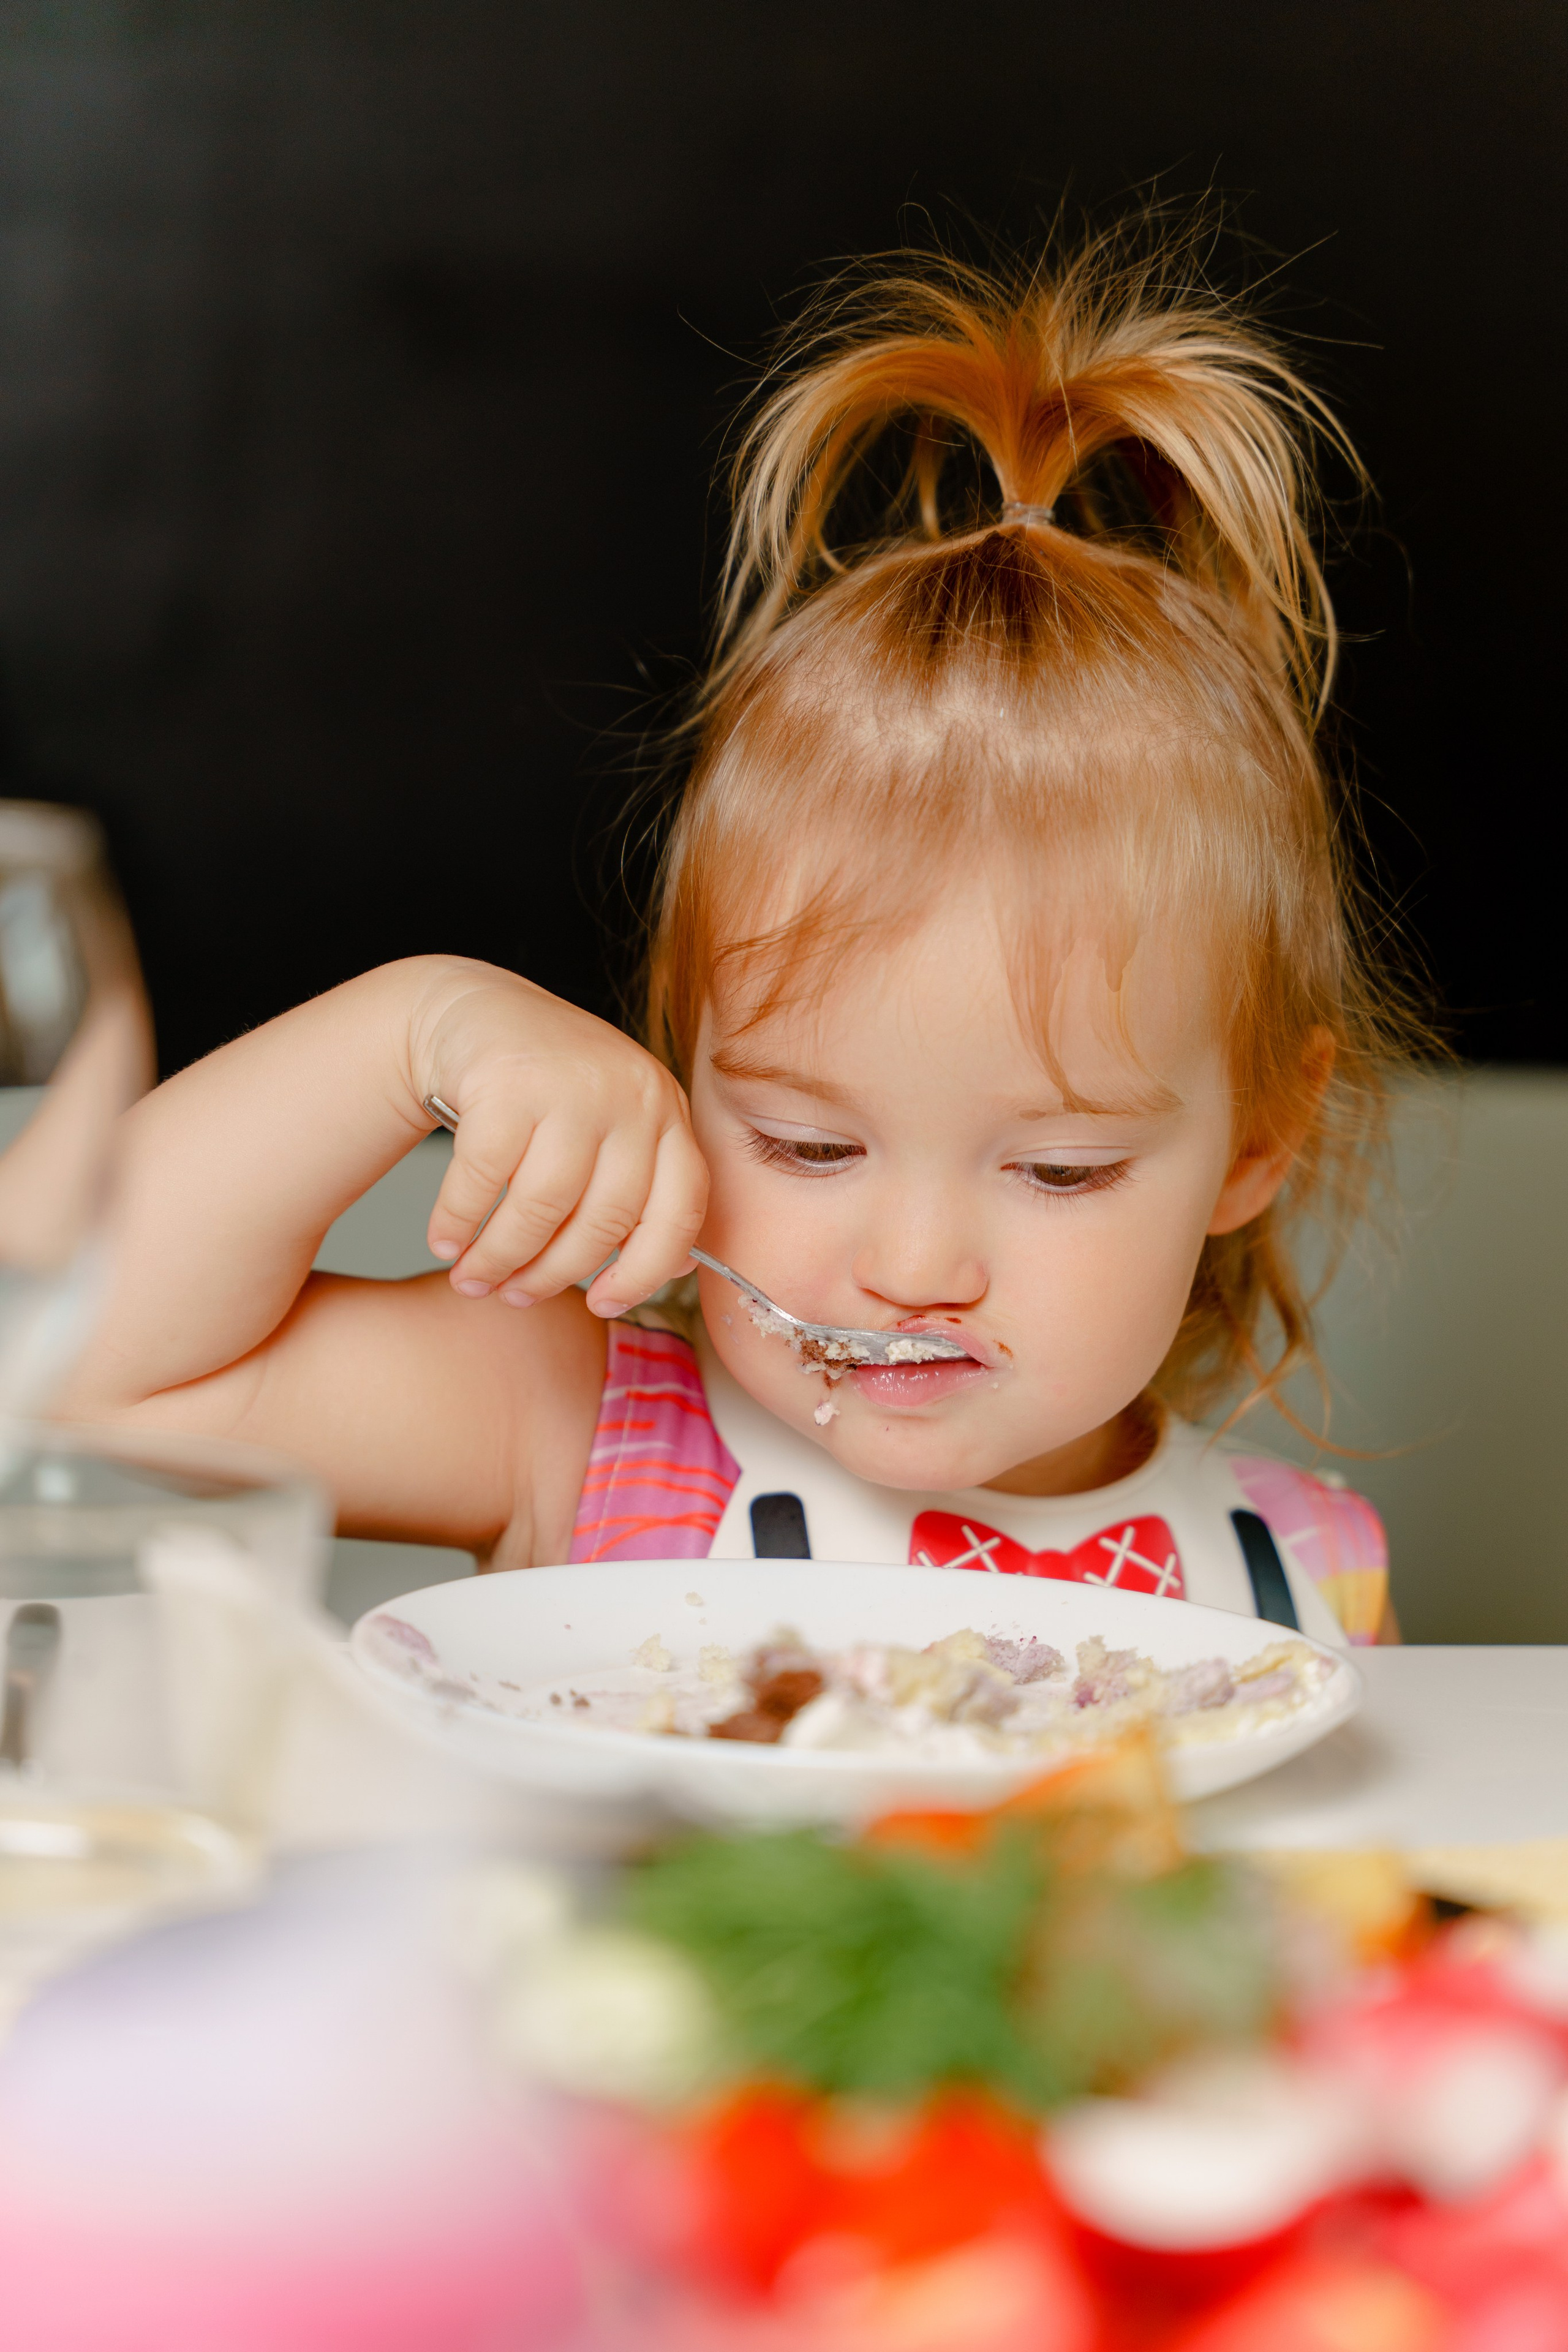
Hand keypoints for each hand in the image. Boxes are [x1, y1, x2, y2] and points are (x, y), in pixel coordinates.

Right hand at [409, 963, 706, 1315]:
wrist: (477, 1011)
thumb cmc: (549, 1088)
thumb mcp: (613, 1125)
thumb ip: (640, 1188)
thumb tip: (669, 1271)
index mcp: (666, 1113)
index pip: (679, 1211)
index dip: (645, 1272)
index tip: (604, 1304)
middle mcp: (631, 1095)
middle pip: (603, 1221)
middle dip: (551, 1275)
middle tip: (513, 1295)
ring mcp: (572, 1085)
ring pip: (542, 1207)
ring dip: (499, 1258)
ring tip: (472, 1279)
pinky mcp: (508, 1082)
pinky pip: (484, 1177)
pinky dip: (459, 1221)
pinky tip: (444, 1242)